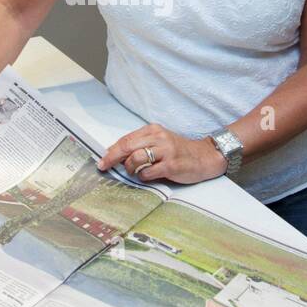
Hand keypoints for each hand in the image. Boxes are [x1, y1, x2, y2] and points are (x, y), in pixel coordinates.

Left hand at [96, 123, 227, 184]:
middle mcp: (159, 138)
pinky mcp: (171, 166)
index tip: (103, 159)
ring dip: (130, 168)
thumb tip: (116, 155)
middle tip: (104, 166)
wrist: (204, 156)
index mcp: (153, 130)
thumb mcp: (159, 142)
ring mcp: (165, 151)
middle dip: (112, 158)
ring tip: (134, 171)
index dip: (111, 150)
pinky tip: (148, 175)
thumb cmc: (179, 151)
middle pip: (127, 146)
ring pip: (136, 158)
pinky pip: (148, 172)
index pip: (126, 139)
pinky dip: (143, 176)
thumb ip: (140, 145)